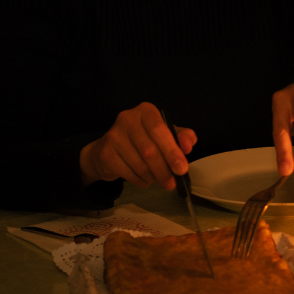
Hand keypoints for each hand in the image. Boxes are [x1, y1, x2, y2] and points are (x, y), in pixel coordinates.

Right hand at [79, 102, 197, 188]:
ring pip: (139, 164)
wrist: (109, 149)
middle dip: (164, 170)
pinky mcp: (105, 153)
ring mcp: (114, 135)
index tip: (182, 169)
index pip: (160, 130)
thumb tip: (188, 146)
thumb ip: (181, 137)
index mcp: (146, 111)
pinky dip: (140, 181)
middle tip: (172, 183)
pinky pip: (128, 173)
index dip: (172, 151)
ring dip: (153, 177)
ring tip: (158, 179)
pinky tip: (144, 180)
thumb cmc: (143, 140)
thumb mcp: (165, 134)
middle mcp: (127, 118)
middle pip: (149, 150)